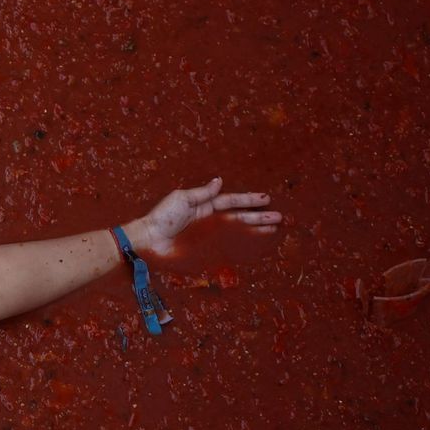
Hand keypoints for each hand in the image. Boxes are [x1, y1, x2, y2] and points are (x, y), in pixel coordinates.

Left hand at [123, 178, 280, 255]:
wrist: (150, 239)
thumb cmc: (163, 217)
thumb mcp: (182, 198)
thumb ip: (203, 193)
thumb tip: (219, 181)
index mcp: (204, 205)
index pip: (231, 201)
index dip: (248, 200)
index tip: (266, 199)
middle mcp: (210, 219)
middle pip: (240, 216)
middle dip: (259, 216)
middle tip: (279, 216)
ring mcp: (210, 234)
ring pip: (239, 230)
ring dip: (256, 229)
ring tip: (274, 227)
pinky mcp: (207, 248)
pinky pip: (229, 245)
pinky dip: (243, 244)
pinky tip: (257, 242)